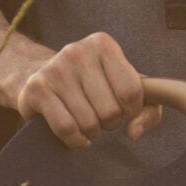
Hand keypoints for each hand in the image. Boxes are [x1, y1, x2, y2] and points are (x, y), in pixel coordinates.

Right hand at [17, 32, 163, 149]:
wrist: (38, 76)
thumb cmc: (91, 84)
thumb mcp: (122, 86)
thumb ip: (148, 108)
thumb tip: (134, 132)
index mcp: (102, 44)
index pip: (132, 90)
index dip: (132, 110)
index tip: (124, 111)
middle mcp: (77, 51)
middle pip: (110, 110)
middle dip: (110, 123)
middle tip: (101, 117)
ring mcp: (55, 69)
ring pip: (88, 122)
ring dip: (92, 133)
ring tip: (87, 124)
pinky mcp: (37, 89)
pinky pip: (66, 128)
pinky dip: (75, 140)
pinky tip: (76, 136)